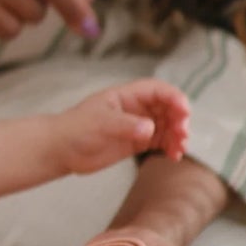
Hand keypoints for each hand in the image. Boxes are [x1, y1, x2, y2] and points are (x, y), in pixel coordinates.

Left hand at [54, 81, 190, 174]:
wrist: (61, 150)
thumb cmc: (76, 129)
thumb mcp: (100, 123)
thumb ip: (126, 125)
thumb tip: (150, 128)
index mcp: (126, 96)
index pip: (156, 90)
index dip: (173, 97)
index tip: (184, 111)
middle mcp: (135, 108)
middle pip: (166, 107)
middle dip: (179, 118)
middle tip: (182, 134)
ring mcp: (136, 125)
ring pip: (166, 125)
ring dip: (177, 135)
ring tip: (179, 149)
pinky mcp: (135, 142)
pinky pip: (159, 141)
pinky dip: (170, 147)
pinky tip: (174, 156)